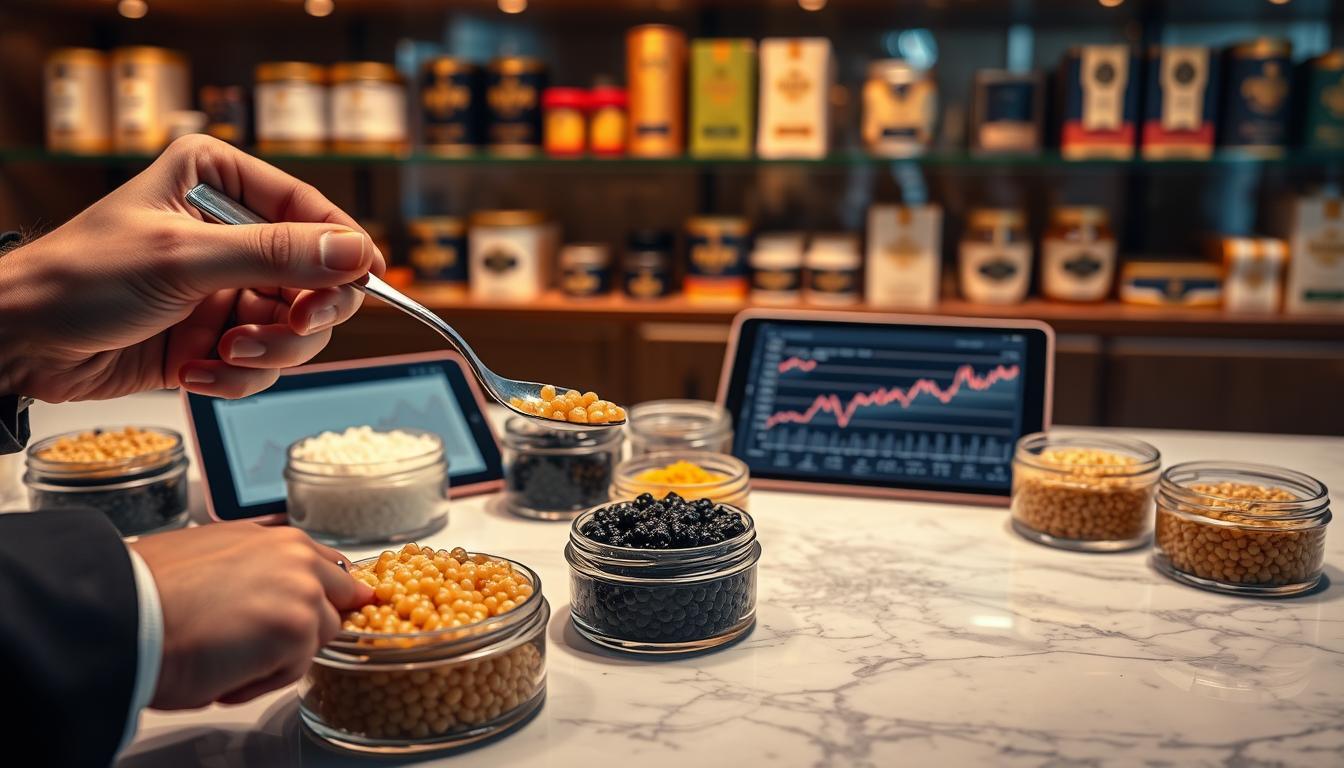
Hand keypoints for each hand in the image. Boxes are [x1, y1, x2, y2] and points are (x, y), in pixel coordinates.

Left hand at [0, 133, 384, 402]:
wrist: (20, 342)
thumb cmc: (79, 278)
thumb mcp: (183, 258)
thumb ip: (276, 255)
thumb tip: (355, 253)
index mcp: (219, 181)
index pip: (314, 213)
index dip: (344, 252)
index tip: (363, 284)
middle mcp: (231, 231)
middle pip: (317, 279)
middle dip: (300, 316)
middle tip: (284, 330)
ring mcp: (226, 286)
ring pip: (297, 328)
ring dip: (268, 353)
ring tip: (224, 356)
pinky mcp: (216, 336)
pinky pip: (264, 363)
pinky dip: (238, 377)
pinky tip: (197, 374)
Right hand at [130, 523, 373, 708]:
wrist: (124, 612)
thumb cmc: (151, 592)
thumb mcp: (216, 558)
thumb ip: (258, 567)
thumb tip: (272, 588)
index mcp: (279, 538)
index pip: (331, 570)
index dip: (321, 598)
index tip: (309, 616)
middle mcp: (298, 557)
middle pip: (338, 602)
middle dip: (308, 627)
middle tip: (259, 643)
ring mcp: (304, 591)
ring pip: (317, 639)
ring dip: (281, 657)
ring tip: (229, 657)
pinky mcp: (298, 629)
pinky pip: (295, 669)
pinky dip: (261, 681)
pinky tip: (224, 671)